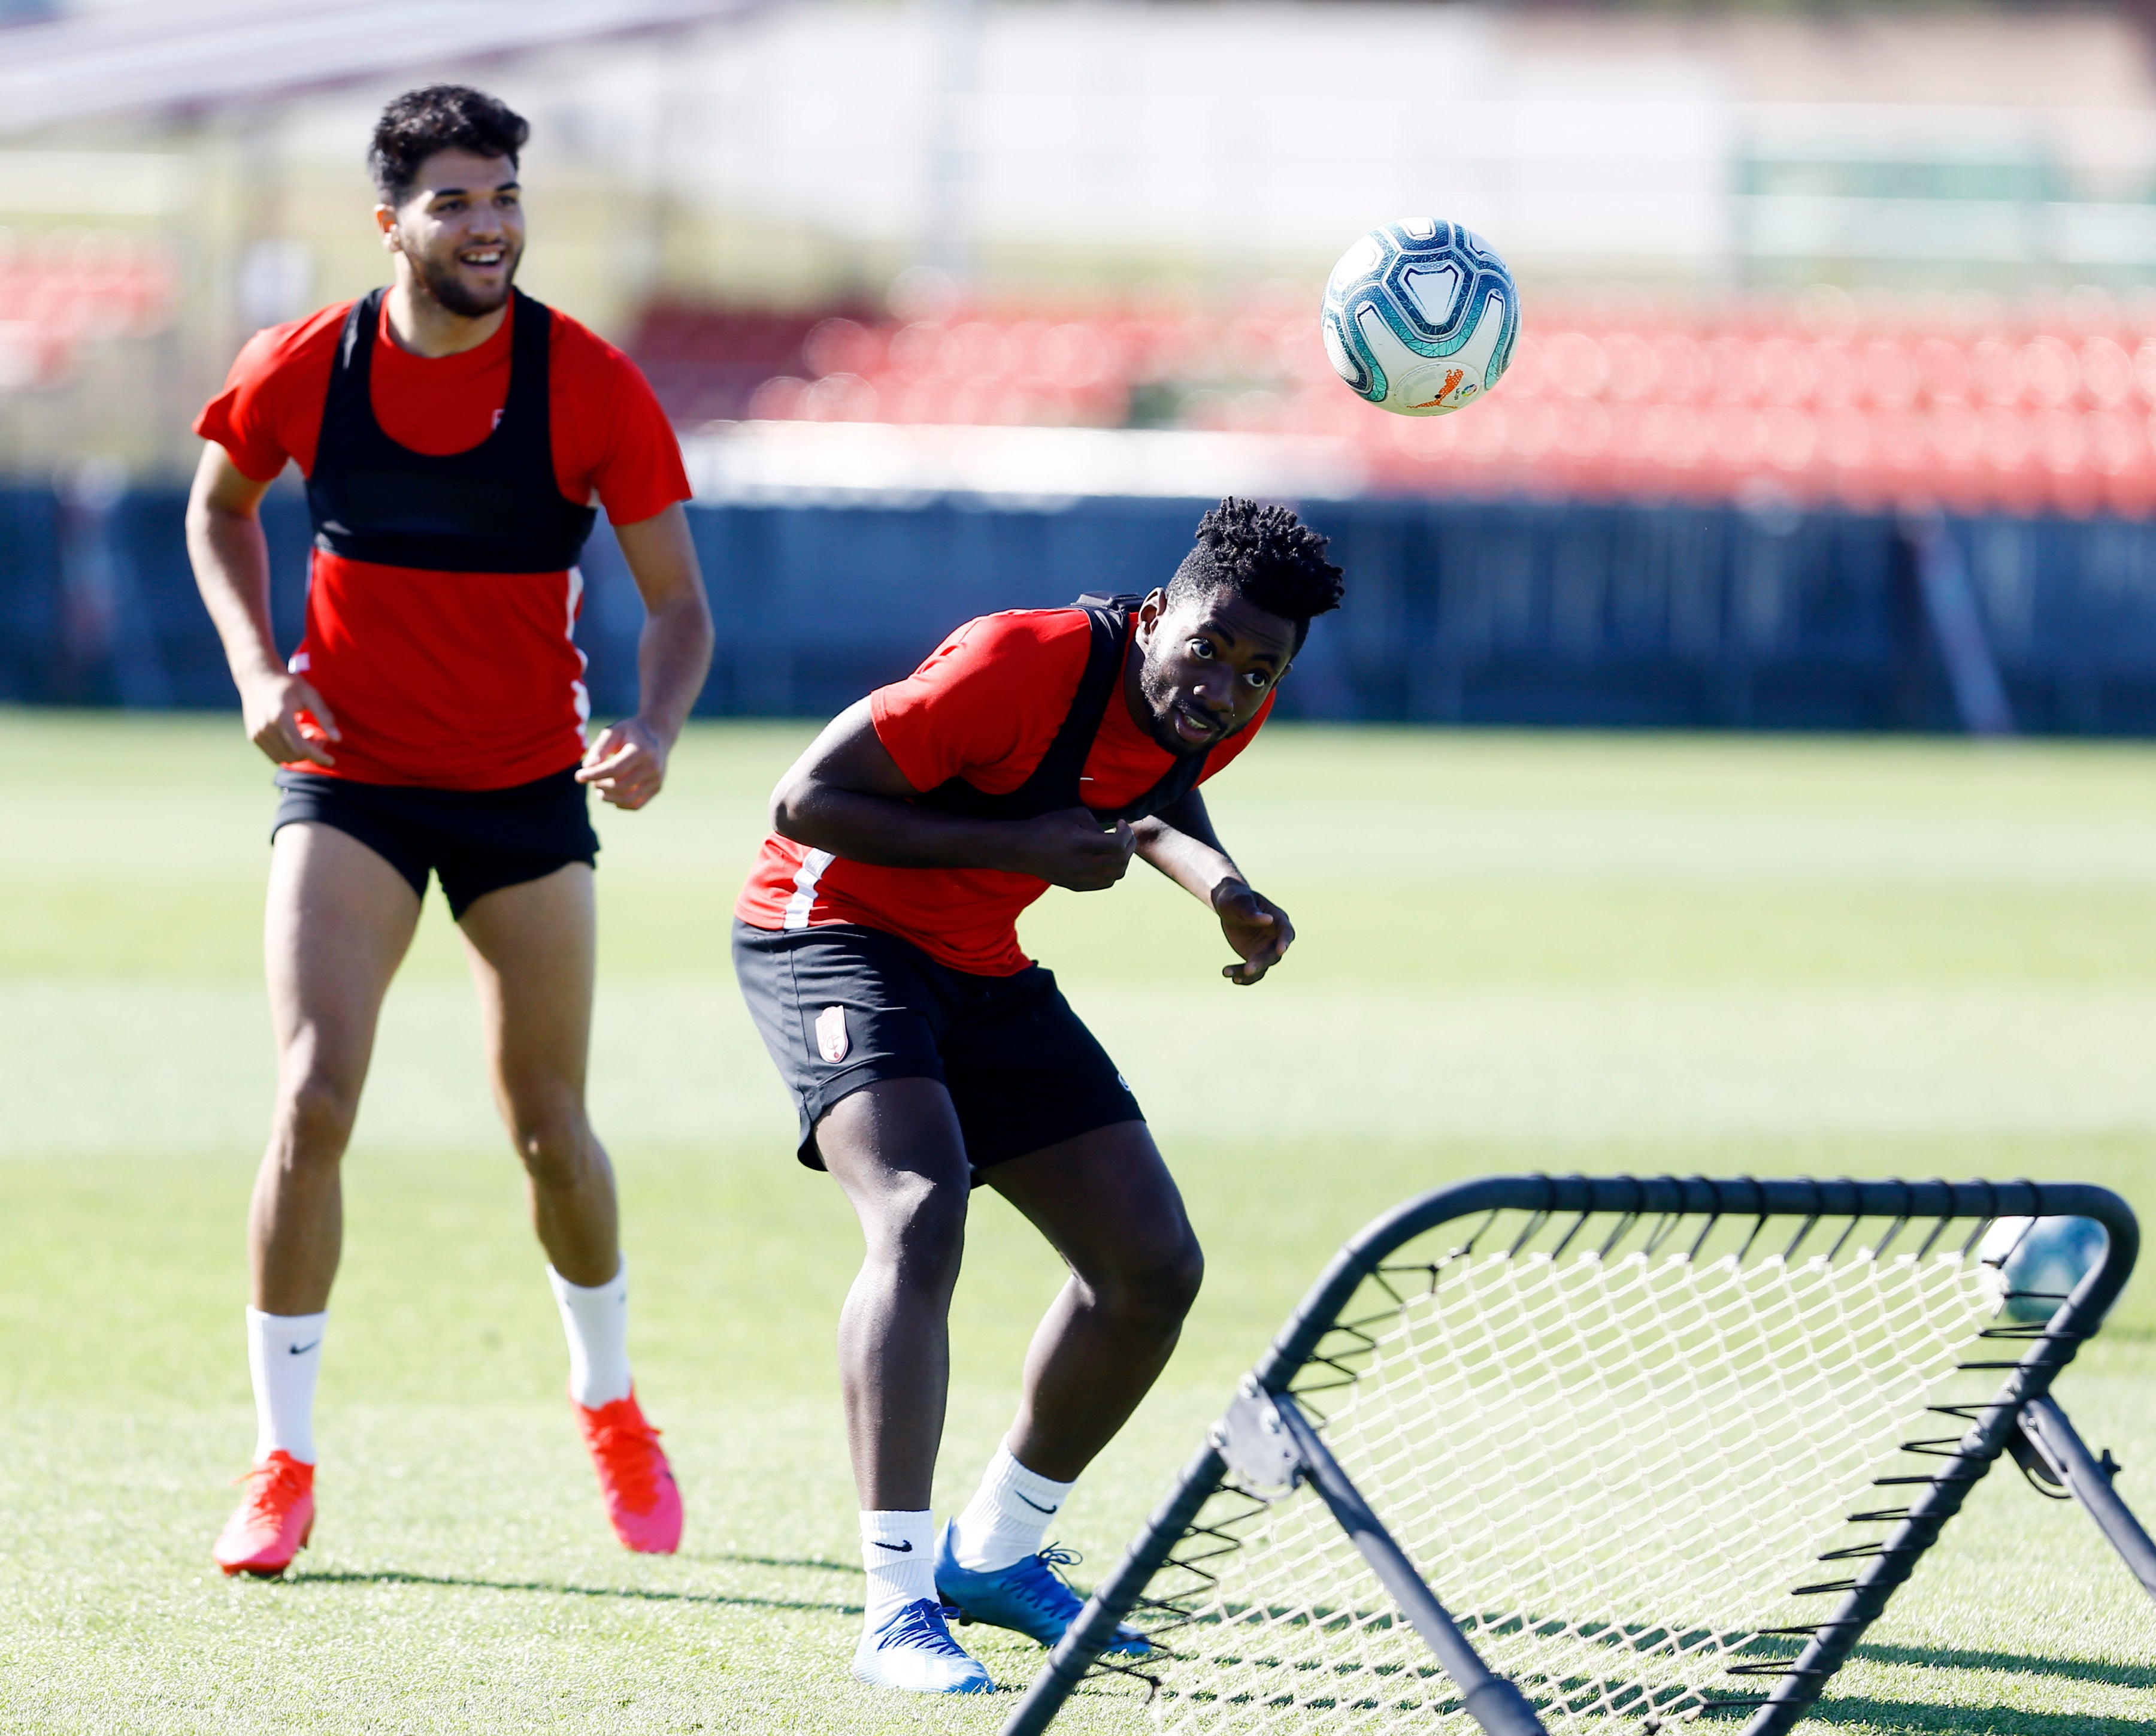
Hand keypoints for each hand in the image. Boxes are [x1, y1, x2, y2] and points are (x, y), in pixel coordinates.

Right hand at [241, 670, 337, 766]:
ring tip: (306, 735)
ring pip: (283, 758)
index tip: (331, 761)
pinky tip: (294, 737)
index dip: (318, 757)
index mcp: (280, 717)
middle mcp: (265, 728)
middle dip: (311, 752)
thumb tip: (337, 739)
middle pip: (294, 755)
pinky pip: (274, 755)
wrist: (258, 678)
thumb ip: (324, 717)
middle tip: (318, 736)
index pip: (301, 748)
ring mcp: (257, 734)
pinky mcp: (253, 737)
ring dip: (299, 754)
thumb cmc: (288, 684)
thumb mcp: (311, 695)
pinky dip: (287, 752)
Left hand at [576, 718, 668, 809]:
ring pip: (626, 799)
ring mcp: (656, 779)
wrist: (658, 735)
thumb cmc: (629, 733)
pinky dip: (619, 803)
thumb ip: (599, 748)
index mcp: (642, 750)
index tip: (578, 776)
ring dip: (607, 796)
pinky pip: (635, 805)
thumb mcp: (613, 732)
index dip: (594, 775)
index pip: (615, 769)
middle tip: (591, 779)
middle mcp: (653, 766)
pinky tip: (610, 793)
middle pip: (619, 786)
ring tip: (598, 787)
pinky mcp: (657, 788)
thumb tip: (587, 767)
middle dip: (599, 785)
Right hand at [1013, 806, 1135, 891]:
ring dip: (1124, 859)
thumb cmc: (1047, 826)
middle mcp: (1081, 865)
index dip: (1126, 833)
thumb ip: (1097, 825)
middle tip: (1126, 834)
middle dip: (1130, 844)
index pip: (1117, 845)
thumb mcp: (1073, 815)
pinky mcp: (1076, 886)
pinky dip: (1113, 871)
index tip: (1120, 823)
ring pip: (1116, 875)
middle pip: (1120, 861)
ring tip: (1119, 847)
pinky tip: (1108, 859)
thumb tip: (1113, 836)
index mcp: (1079, 844)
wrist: (1022, 850)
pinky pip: (1105, 883)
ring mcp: (1079, 879)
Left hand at [1213, 879, 1293, 984]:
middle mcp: (1275, 937)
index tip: (1281, 949)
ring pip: (1262, 966)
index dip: (1285, 941)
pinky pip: (1252, 972)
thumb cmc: (1236, 899)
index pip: (1286, 932)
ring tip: (1230, 974)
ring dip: (1249, 974)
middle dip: (1262, 962)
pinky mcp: (1254, 957)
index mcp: (1278, 919)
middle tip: (1247, 969)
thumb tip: (1269, 920)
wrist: (1228, 907)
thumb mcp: (1241, 902)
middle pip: (1274, 954)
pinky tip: (1229, 975)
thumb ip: (1253, 913)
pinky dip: (1242, 976)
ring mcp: (1265, 949)